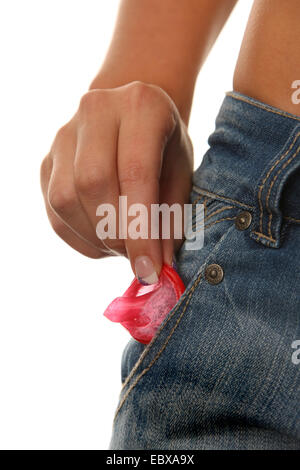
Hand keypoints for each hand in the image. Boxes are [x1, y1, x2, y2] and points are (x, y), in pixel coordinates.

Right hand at [40, 81, 192, 281]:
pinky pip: (54, 212)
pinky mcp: (47, 161)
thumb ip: (172, 218)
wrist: (132, 119)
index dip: (140, 229)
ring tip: (122, 245)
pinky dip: (80, 238)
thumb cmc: (164, 149)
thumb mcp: (181, 175)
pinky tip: (103, 239)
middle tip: (137, 257)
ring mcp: (63, 135)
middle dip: (115, 234)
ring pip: (65, 200)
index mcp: (141, 105)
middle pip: (92, 183)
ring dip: (95, 238)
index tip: (149, 269)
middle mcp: (96, 110)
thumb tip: (158, 267)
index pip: (136, 173)